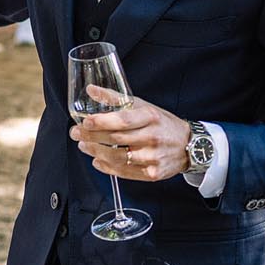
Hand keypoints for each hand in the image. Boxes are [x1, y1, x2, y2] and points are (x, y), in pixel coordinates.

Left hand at [71, 93, 190, 181]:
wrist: (189, 145)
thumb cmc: (162, 123)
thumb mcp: (143, 106)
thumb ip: (115, 98)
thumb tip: (91, 90)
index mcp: (151, 117)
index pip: (123, 120)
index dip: (102, 122)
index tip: (85, 121)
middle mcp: (153, 137)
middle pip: (116, 139)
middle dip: (91, 136)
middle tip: (75, 133)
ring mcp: (153, 158)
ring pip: (118, 158)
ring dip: (96, 152)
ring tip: (83, 145)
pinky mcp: (152, 174)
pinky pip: (124, 172)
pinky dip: (107, 167)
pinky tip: (97, 161)